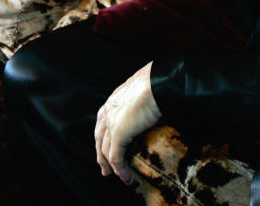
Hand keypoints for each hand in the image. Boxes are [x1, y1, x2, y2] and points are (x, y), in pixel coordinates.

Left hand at [95, 62, 160, 183]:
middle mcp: (109, 110)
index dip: (104, 137)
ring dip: (111, 167)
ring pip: (105, 150)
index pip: (103, 122)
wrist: (160, 82)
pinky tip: (126, 177)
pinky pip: (116, 157)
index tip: (107, 148)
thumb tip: (157, 108)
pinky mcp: (119, 133)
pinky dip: (120, 169)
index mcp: (114, 100)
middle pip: (100, 138)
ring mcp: (112, 122)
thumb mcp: (147, 91)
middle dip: (101, 155)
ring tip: (120, 177)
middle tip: (106, 169)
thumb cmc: (159, 83)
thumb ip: (144, 101)